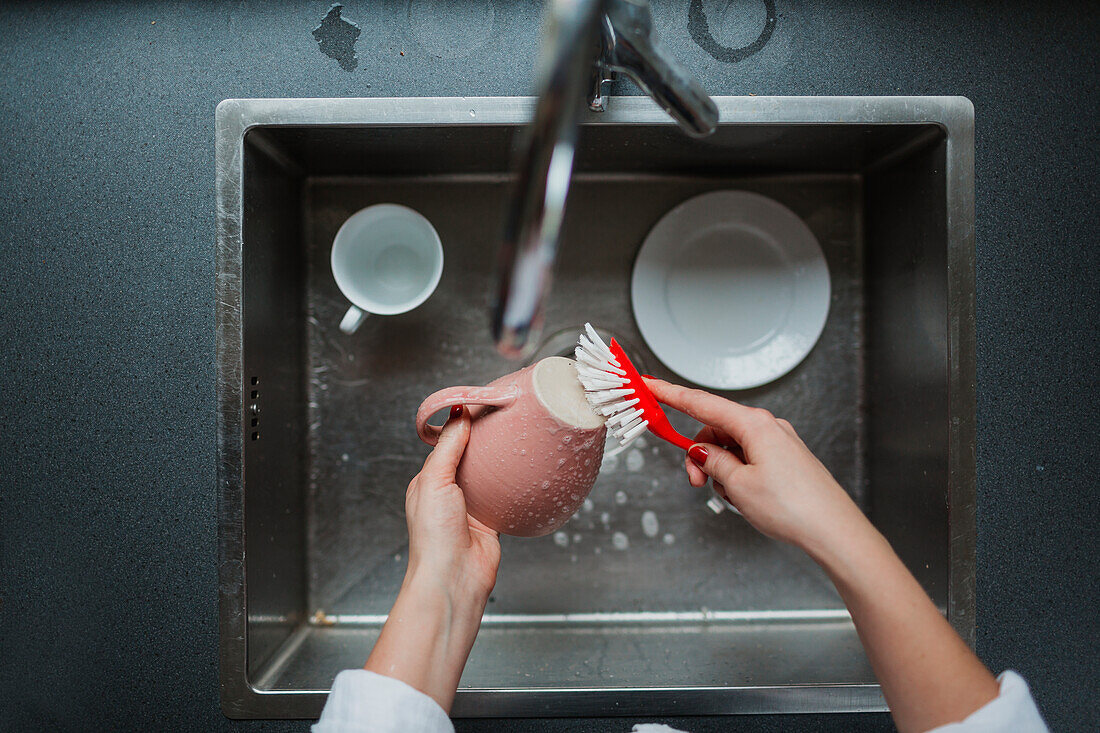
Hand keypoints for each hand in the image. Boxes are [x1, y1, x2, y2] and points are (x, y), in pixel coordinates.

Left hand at [404, 405, 500, 602]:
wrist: (455, 578)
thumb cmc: (434, 537)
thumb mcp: (434, 481)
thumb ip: (447, 448)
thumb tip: (458, 415)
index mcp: (428, 481)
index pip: (447, 443)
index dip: (463, 424)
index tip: (482, 405)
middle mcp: (449, 492)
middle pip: (471, 457)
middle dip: (485, 441)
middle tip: (505, 418)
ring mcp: (471, 507)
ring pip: (490, 475)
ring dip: (502, 463)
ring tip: (518, 439)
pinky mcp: (492, 520)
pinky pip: (506, 496)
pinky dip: (515, 486)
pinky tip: (526, 472)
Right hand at [644, 377, 865, 553]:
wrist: (833, 531)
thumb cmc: (794, 507)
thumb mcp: (738, 485)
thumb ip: (712, 462)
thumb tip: (700, 451)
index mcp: (755, 424)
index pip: (701, 403)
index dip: (670, 394)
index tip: (649, 384)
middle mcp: (768, 427)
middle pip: (715, 429)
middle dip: (699, 454)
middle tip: (697, 482)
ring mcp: (778, 443)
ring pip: (730, 447)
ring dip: (719, 469)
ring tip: (729, 496)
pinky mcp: (785, 459)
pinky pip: (747, 458)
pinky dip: (736, 474)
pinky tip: (744, 497)